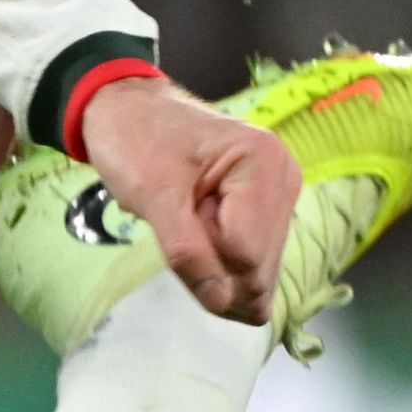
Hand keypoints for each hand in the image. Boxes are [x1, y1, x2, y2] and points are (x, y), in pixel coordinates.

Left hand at [77, 74, 298, 330]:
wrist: (126, 110)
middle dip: (212, 265)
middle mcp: (284, 183)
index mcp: (265, 165)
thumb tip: (220, 302)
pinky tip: (199, 229)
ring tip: (189, 218)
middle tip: (180, 218)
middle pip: (257, 270)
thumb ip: (186, 251)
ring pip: (256, 274)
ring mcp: (279, 200)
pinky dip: (219, 260)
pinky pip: (250, 264)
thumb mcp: (152, 195)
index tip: (176, 214)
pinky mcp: (266, 214)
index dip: (203, 257)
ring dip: (214, 263)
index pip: (246, 255)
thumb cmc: (135, 140)